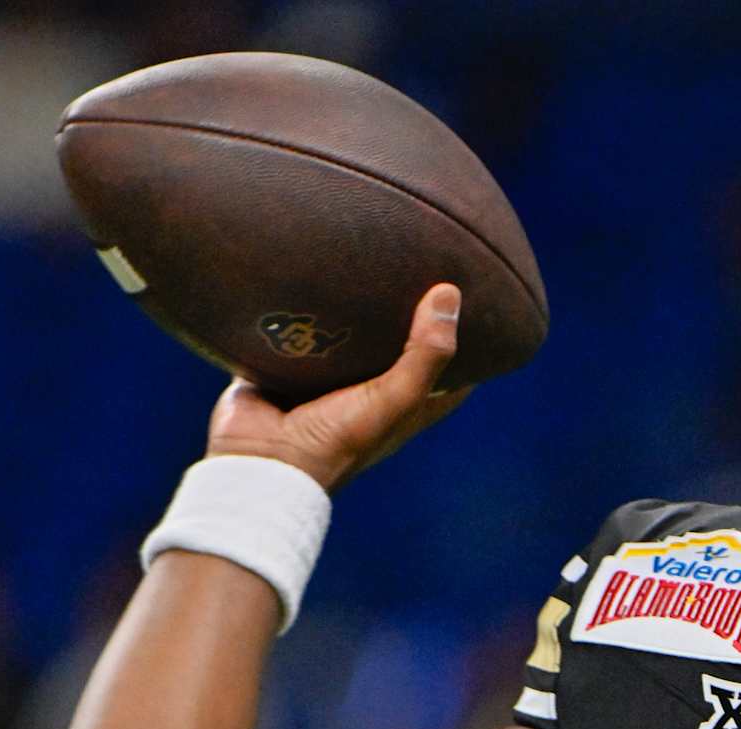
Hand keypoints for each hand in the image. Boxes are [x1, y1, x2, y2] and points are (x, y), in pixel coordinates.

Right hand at [206, 283, 469, 491]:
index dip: (467, 347)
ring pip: (345, 337)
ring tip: (369, 256)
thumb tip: (448, 294)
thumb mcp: (395, 398)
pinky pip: (295, 330)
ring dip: (353, 308)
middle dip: (408, 315)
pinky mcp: (283, 367)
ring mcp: (323, 380)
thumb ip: (425, 353)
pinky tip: (311, 271)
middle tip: (422, 266)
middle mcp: (367, 392)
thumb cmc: (337, 440)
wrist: (260, 461)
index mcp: (403, 406)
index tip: (480, 307)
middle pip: (397, 348)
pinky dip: (302, 308)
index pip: (449, 376)